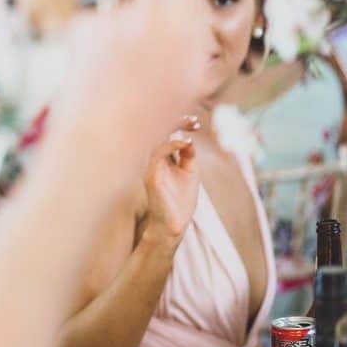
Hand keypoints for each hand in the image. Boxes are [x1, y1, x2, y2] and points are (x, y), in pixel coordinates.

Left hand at [51, 0, 217, 160]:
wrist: (99, 141)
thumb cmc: (151, 118)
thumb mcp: (190, 75)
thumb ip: (186, 32)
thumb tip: (177, 7)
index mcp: (184, 22)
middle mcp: (148, 11)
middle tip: (152, 45)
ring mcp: (112, 17)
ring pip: (126, 12)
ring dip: (126, 34)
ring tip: (124, 78)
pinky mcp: (84, 26)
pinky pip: (100, 26)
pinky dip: (102, 45)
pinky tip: (101, 75)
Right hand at [141, 115, 200, 243]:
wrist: (174, 225)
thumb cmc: (180, 202)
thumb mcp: (190, 173)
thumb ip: (188, 155)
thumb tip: (187, 138)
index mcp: (162, 160)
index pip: (166, 135)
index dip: (180, 125)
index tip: (196, 123)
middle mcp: (153, 161)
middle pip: (159, 133)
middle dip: (176, 122)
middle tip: (194, 121)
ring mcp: (150, 167)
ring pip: (156, 139)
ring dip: (174, 129)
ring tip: (190, 125)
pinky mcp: (150, 175)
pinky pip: (158, 153)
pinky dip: (172, 144)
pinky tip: (186, 143)